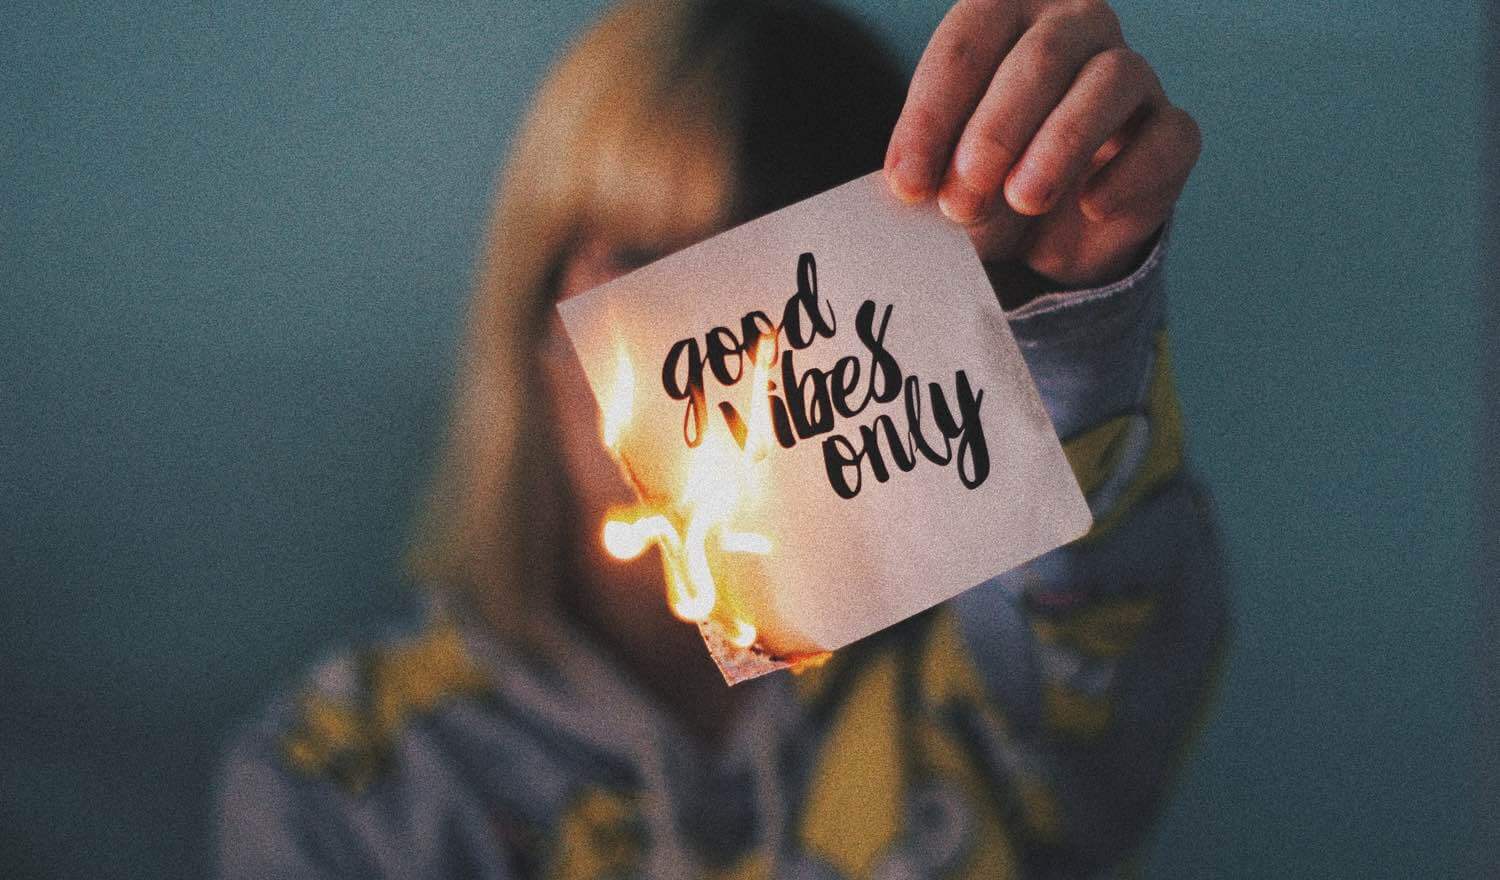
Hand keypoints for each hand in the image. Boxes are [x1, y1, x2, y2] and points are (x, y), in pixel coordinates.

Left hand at [884, 0, 1199, 292]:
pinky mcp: (1171, 131)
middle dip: (995, 132)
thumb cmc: (980, 178)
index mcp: (1004, 14)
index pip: (967, 42)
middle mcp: (1074, 26)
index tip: (907, 185)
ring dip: (1061, 143)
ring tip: (1023, 200)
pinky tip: (1092, 206)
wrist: (1039, 231)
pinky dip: (1129, 173)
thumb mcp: (940, 174)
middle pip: (1041, 56)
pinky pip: (1168, 136)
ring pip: (1111, 80)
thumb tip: (915, 185)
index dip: (932, 115)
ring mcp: (1131, 74)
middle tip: (962, 200)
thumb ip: (928, 169)